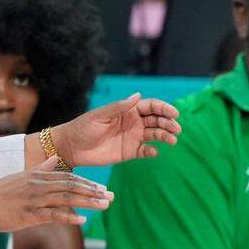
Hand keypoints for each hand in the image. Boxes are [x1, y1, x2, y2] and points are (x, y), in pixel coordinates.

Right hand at [0, 156, 112, 233]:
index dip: (87, 183)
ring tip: (105, 205)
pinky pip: (52, 215)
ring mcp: (33, 200)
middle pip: (71, 186)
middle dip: (93, 191)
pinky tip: (82, 220)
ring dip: (88, 202)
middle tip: (111, 196)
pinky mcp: (27, 214)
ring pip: (66, 198)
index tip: (102, 188)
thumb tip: (54, 159)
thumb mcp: (21, 176)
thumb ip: (40, 168)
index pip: (68, 177)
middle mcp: (37, 185)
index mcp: (37, 176)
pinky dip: (68, 217)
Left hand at [51, 94, 180, 166]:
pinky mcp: (129, 152)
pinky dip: (152, 151)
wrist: (72, 147)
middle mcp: (133, 122)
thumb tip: (138, 95)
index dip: (164, 109)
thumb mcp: (100, 115)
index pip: (151, 106)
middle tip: (176, 128)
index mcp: (127, 110)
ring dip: (165, 136)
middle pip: (157, 120)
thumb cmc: (83, 127)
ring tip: (172, 140)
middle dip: (168, 123)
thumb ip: (119, 107)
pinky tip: (154, 152)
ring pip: (155, 135)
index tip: (174, 113)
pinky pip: (145, 151)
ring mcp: (132, 137)